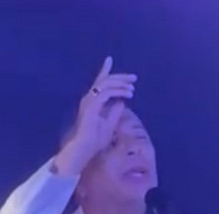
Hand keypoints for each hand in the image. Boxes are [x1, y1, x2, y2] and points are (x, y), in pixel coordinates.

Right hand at [54, 56, 136, 174]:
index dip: (104, 70)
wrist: (84, 149)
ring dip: (121, 84)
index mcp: (92, 102)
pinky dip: (119, 91)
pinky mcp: (92, 105)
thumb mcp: (109, 125)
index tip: (109, 59)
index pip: (99, 83)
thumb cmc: (94, 141)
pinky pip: (107, 92)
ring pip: (106, 84)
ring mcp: (89, 101)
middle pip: (105, 81)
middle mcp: (89, 99)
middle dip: (120, 77)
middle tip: (133, 78)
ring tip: (132, 88)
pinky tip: (128, 94)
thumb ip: (114, 112)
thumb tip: (121, 102)